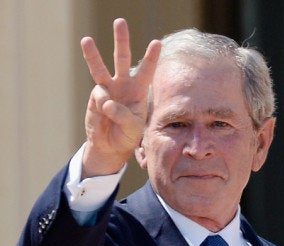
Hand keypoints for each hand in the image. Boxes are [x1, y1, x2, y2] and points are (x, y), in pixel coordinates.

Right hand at [81, 18, 160, 177]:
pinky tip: (104, 113)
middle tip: (119, 21)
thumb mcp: (133, 129)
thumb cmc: (127, 135)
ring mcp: (108, 89)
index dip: (151, 57)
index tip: (157, 42)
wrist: (110, 145)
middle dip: (121, 40)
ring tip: (86, 39)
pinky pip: (98, 96)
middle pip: (122, 59)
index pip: (147, 71)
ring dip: (93, 54)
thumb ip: (123, 115)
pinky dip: (102, 104)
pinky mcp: (95, 96)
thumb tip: (107, 101)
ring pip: (100, 68)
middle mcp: (123, 85)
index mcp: (139, 90)